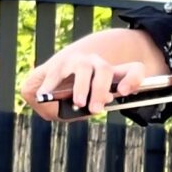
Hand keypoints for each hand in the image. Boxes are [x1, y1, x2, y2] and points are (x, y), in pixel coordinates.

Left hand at [19, 30, 160, 118]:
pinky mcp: (123, 74)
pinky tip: (125, 91)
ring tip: (96, 109)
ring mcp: (104, 67)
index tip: (44, 95)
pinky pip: (134, 70)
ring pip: (104, 70)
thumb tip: (40, 97)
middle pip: (83, 66)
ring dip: (100, 90)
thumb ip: (37, 95)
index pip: (56, 69)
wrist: (87, 73)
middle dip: (81, 86)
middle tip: (80, 103)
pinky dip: (133, 79)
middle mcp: (85, 62)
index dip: (49, 82)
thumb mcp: (46, 90)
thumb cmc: (63, 86)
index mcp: (65, 64)